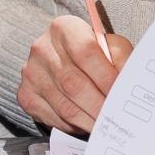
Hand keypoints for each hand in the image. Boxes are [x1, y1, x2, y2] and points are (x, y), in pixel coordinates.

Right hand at [17, 15, 133, 135]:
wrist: (59, 58)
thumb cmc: (91, 53)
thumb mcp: (110, 46)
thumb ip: (121, 59)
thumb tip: (129, 85)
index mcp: (64, 28)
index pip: (85, 52)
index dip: (106, 77)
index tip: (120, 94)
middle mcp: (42, 48)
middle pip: (73, 84)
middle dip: (99, 106)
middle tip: (116, 118)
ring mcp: (31, 73)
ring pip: (64, 106)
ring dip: (89, 120)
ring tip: (106, 125)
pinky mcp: (26, 95)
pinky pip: (53, 118)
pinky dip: (74, 126)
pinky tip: (86, 123)